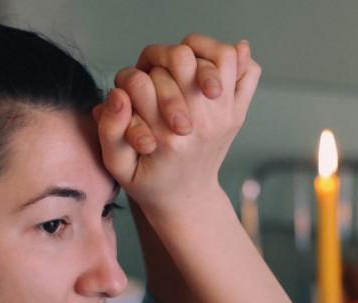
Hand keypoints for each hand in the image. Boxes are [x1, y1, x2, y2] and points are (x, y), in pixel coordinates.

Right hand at [95, 35, 260, 221]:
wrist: (187, 197)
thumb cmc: (148, 180)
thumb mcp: (118, 165)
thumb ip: (109, 130)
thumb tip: (118, 93)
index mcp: (166, 137)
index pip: (140, 82)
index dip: (130, 82)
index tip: (132, 101)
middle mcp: (200, 123)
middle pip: (180, 59)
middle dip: (163, 61)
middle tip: (159, 78)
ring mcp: (224, 116)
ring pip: (219, 55)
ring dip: (198, 51)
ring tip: (184, 65)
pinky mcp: (237, 113)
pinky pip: (248, 70)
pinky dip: (233, 61)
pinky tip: (211, 72)